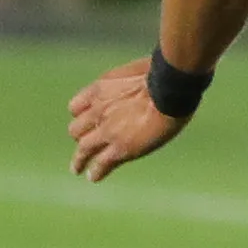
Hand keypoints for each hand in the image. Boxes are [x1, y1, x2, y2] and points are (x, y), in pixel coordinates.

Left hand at [68, 58, 190, 180]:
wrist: (170, 89)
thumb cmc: (166, 74)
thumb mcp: (141, 70)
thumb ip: (135, 79)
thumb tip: (151, 77)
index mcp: (100, 89)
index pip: (76, 107)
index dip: (81, 115)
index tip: (86, 119)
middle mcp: (98, 111)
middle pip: (76, 129)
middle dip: (81, 136)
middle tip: (85, 144)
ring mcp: (107, 131)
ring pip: (83, 149)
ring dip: (80, 159)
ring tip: (78, 168)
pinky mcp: (120, 148)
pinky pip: (101, 164)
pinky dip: (96, 172)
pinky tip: (93, 177)